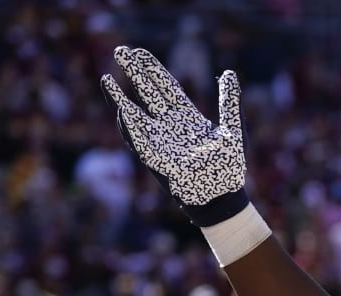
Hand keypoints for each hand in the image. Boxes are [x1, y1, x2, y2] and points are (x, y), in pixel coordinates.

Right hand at [100, 46, 249, 225]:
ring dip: (120, 98)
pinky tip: (122, 111)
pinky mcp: (157, 160)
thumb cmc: (229, 169)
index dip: (152, 69)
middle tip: (120, 51)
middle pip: (148, 94)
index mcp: (188, 118)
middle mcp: (170, 127)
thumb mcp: (234, 131)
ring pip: (135, 116)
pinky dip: (130, 128)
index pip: (166, 87)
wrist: (223, 199)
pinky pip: (139, 142)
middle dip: (134, 74)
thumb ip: (230, 103)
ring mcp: (161, 143)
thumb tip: (229, 74)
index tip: (138, 52)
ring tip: (106, 79)